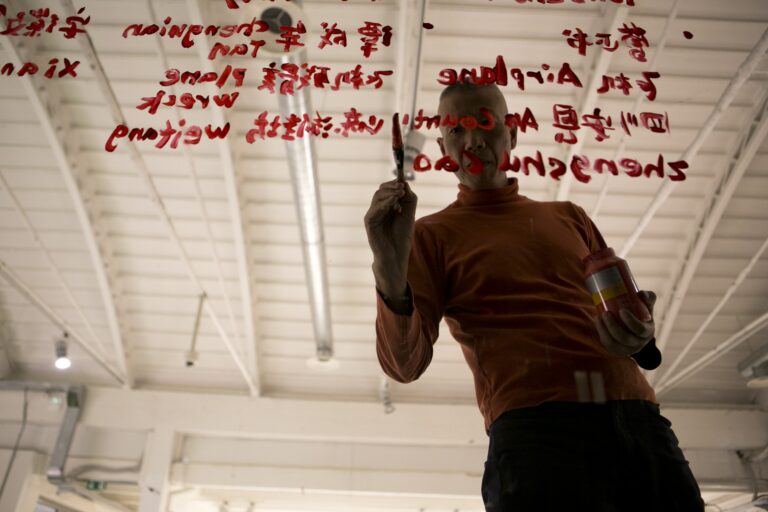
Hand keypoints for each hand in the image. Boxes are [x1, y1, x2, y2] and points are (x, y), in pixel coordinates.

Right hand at [363, 179, 417, 296]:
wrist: (396, 255)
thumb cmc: (401, 237)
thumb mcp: (409, 215)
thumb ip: (409, 199)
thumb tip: (405, 183)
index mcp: (388, 206)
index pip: (388, 189)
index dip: (395, 183)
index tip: (404, 182)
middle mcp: (379, 209)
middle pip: (381, 190)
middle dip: (392, 186)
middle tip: (402, 188)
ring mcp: (373, 215)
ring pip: (377, 196)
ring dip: (389, 193)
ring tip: (400, 194)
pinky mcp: (369, 222)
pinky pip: (374, 209)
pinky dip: (385, 203)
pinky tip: (394, 203)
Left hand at [593, 291, 655, 356]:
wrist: (635, 329)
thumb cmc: (641, 313)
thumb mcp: (647, 306)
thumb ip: (648, 297)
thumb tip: (641, 294)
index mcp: (647, 333)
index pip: (639, 330)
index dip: (630, 322)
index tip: (621, 310)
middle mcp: (638, 343)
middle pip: (625, 338)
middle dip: (613, 326)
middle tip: (605, 313)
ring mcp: (627, 349)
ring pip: (614, 343)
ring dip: (604, 330)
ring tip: (598, 317)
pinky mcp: (617, 351)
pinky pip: (607, 345)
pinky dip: (601, 333)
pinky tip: (598, 322)